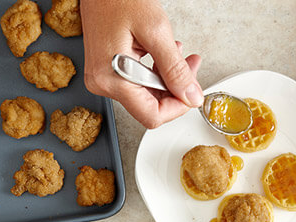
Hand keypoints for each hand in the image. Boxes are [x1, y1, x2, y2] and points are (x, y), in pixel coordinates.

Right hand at [80, 0, 203, 128]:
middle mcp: (104, 84)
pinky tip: (163, 56)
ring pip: (146, 96)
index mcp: (112, 79)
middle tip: (191, 67)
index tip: (192, 93)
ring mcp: (103, 79)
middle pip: (150, 107)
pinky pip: (137, 84)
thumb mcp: (156, 32)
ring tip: (179, 55)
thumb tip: (191, 96)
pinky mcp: (107, 72)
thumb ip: (175, 70)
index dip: (177, 108)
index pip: (151, 115)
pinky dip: (155, 73)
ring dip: (168, 79)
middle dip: (176, 90)